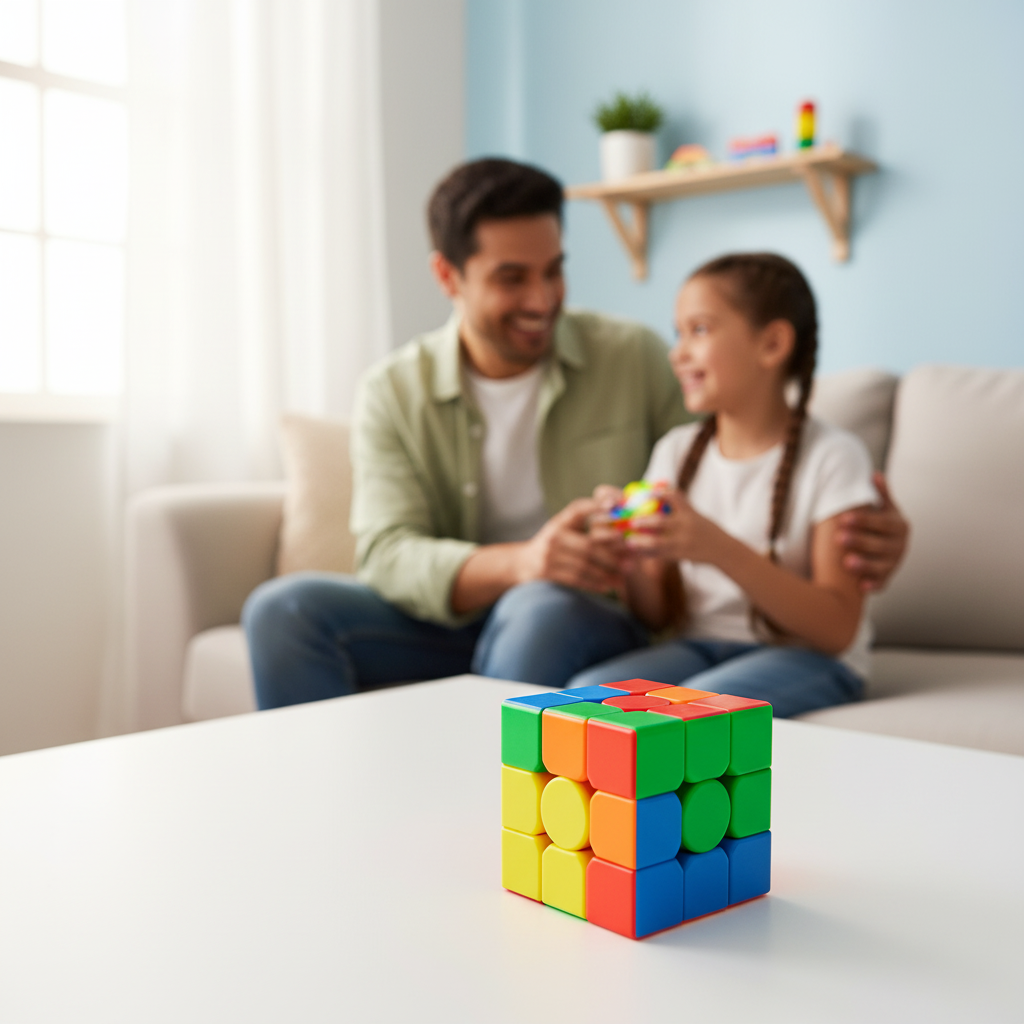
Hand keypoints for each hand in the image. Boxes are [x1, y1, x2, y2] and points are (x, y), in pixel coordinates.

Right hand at [515, 498, 626, 592]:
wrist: (522, 564)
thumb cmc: (552, 544)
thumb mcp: (563, 527)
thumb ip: (585, 520)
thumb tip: (618, 513)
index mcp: (559, 522)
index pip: (578, 509)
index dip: (596, 506)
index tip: (617, 505)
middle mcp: (553, 536)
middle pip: (588, 546)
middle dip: (613, 555)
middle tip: (632, 561)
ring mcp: (548, 556)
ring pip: (584, 566)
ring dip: (607, 573)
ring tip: (624, 577)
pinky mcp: (547, 574)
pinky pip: (576, 580)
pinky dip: (594, 583)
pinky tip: (608, 586)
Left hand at [622, 488, 721, 563]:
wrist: (722, 550)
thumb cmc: (706, 530)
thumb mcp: (696, 515)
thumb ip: (680, 507)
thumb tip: (658, 494)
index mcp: (690, 513)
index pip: (674, 497)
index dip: (659, 493)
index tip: (646, 491)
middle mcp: (686, 526)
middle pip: (661, 521)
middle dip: (644, 520)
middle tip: (632, 521)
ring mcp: (682, 542)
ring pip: (658, 542)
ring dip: (642, 542)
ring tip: (630, 541)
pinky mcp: (680, 556)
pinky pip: (660, 555)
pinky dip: (647, 554)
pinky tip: (637, 552)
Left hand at [836, 472, 909, 591]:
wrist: (891, 546)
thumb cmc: (882, 524)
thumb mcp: (885, 508)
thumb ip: (881, 494)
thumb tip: (875, 474)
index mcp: (899, 526)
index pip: (882, 523)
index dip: (864, 521)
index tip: (843, 518)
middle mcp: (900, 546)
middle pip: (880, 545)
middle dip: (860, 541)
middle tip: (838, 538)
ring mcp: (894, 563)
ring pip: (881, 566)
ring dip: (865, 565)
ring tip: (846, 563)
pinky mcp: (887, 578)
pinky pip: (882, 584)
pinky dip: (873, 586)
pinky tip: (861, 587)